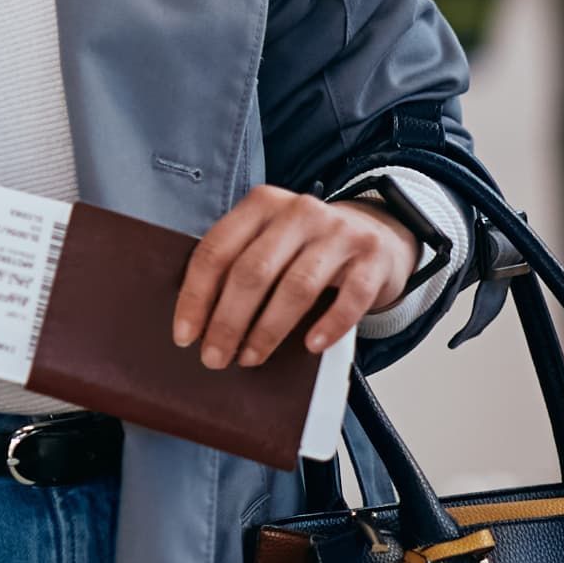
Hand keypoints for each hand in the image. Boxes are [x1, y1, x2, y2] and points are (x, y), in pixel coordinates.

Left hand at [173, 185, 415, 370]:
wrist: (378, 234)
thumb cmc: (308, 248)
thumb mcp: (271, 239)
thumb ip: (239, 262)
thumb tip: (198, 320)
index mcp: (262, 204)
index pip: (217, 250)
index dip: (196, 295)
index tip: (184, 335)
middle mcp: (299, 212)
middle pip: (253, 271)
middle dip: (228, 321)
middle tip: (214, 357)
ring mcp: (339, 233)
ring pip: (296, 286)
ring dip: (268, 330)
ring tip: (249, 358)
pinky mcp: (372, 258)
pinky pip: (349, 297)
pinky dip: (329, 326)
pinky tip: (310, 346)